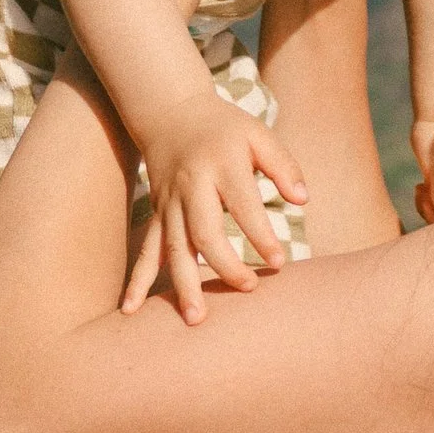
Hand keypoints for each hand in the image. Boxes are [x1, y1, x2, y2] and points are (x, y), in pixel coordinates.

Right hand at [121, 99, 308, 320]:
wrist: (171, 113)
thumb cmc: (225, 128)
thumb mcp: (258, 134)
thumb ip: (282, 165)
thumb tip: (302, 200)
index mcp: (221, 165)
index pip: (243, 206)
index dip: (261, 236)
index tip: (279, 263)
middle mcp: (191, 186)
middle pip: (204, 233)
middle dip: (224, 265)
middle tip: (248, 288)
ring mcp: (169, 203)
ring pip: (174, 248)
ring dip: (184, 285)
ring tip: (195, 319)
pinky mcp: (157, 215)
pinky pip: (146, 251)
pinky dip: (137, 282)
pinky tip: (131, 311)